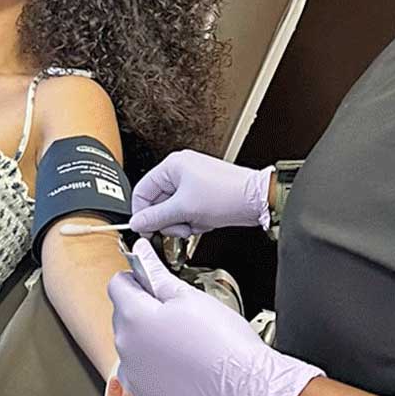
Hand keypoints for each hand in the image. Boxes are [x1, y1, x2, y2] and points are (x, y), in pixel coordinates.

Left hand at [108, 239, 323, 395]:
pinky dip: (152, 361)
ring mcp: (133, 372)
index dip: (137, 277)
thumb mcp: (189, 296)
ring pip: (131, 341)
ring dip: (147, 335)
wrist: (243, 388)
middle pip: (122, 313)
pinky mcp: (144, 392)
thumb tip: (143, 252)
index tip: (154, 281)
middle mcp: (126, 346)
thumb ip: (157, 273)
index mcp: (134, 316)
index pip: (118, 284)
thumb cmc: (223, 343)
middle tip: (177, 310)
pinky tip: (179, 359)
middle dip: (143, 306)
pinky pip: (138, 368)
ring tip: (183, 337)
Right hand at [129, 150, 274, 237]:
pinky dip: (194, 221)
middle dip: (169, 220)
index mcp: (172, 166)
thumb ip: (156, 217)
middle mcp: (181, 170)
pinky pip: (188, 211)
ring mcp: (193, 182)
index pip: (142, 190)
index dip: (142, 213)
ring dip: (182, 222)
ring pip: (173, 210)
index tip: (146, 230)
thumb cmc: (227, 195)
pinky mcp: (203, 194)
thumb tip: (137, 222)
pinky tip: (205, 221)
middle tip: (179, 228)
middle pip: (158, 202)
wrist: (257, 200)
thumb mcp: (184, 209)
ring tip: (196, 223)